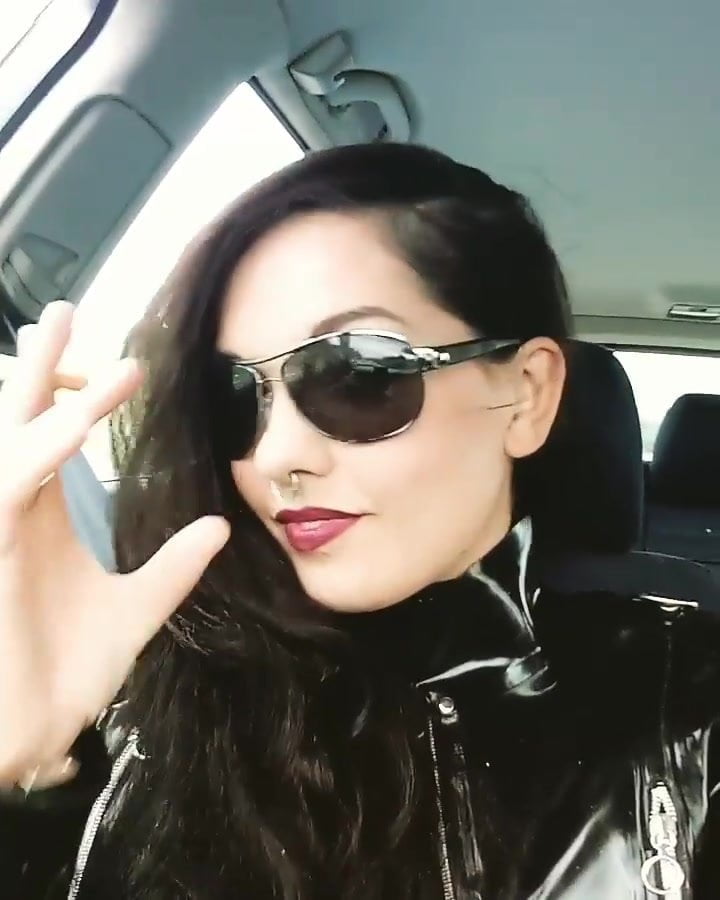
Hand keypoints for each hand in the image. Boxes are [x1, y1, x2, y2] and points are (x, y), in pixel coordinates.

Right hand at [0, 302, 228, 784]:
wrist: (29, 734)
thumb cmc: (64, 672)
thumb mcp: (137, 608)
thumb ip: (175, 566)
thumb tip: (219, 526)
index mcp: (42, 517)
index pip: (56, 437)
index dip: (80, 395)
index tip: (122, 365)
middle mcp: (14, 511)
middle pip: (23, 421)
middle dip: (40, 366)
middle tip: (61, 311)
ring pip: (16, 442)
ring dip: (55, 396)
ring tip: (102, 359)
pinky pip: (10, 485)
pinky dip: (42, 450)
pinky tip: (75, 422)